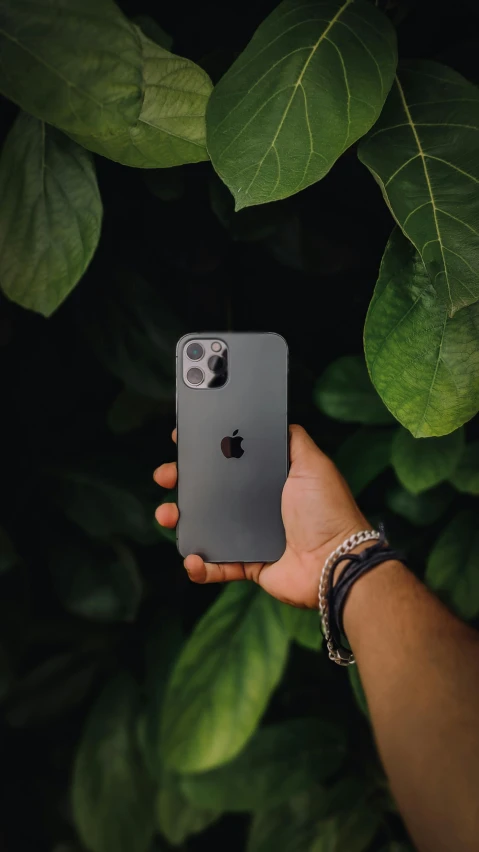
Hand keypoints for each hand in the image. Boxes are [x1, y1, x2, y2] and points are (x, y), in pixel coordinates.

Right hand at [154, 425, 368, 607]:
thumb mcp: (312, 463)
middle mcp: (258, 506)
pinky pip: (217, 565)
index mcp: (270, 480)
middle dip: (183, 484)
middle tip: (165, 476)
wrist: (335, 561)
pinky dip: (200, 565)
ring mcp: (251, 536)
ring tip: (167, 516)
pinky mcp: (249, 564)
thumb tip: (276, 418)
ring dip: (181, 521)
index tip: (182, 443)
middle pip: (211, 492)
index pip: (231, 462)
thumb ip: (292, 439)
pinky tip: (191, 558)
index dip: (206, 453)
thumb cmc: (327, 510)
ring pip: (206, 527)